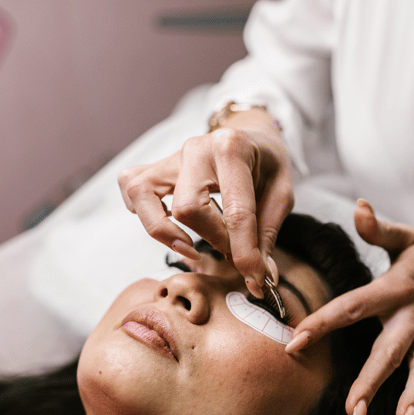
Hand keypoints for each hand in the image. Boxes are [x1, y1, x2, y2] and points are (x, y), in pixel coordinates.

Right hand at [118, 118, 293, 297]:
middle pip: (188, 208)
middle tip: (232, 251)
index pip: (235, 211)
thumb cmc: (266, 164)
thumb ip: (268, 234)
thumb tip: (260, 276)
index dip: (244, 252)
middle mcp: (196, 148)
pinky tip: (167, 224)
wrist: (250, 135)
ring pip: (144, 195)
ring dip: (165, 231)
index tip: (255, 279)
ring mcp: (171, 156)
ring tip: (191, 247)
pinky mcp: (156, 167)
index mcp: (232, 148)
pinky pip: (131, 188)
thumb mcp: (282, 193)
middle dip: (212, 241)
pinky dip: (143, 212)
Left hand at [285, 200, 413, 414]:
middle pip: (390, 351)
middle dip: (372, 381)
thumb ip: (379, 229)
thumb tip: (357, 207)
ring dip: (413, 395)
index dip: (323, 323)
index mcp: (397, 288)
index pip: (353, 306)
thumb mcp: (410, 238)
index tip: (295, 342)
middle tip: (352, 410)